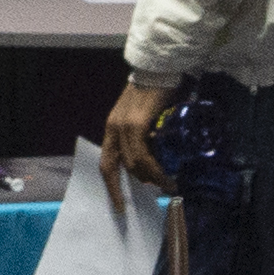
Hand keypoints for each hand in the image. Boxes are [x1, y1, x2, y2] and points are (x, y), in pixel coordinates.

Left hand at [103, 76, 175, 192]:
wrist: (159, 68)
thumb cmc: (155, 91)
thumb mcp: (142, 116)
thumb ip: (144, 136)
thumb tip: (156, 158)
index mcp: (112, 128)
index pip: (106, 163)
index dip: (111, 187)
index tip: (119, 206)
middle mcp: (114, 128)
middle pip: (117, 167)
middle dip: (133, 186)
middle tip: (151, 195)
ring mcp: (124, 126)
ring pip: (132, 164)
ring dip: (149, 178)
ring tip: (167, 185)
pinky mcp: (136, 124)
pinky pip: (143, 155)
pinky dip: (154, 169)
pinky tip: (165, 174)